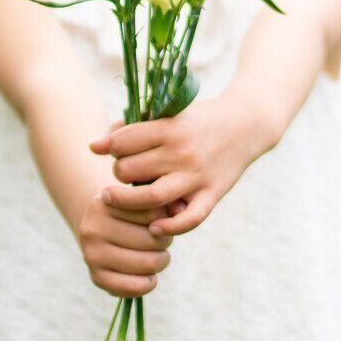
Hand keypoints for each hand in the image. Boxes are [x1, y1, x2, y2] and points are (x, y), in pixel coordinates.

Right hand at [75, 186, 172, 297]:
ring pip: (148, 262)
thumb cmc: (130, 212)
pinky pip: (134, 286)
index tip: (161, 219)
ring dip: (161, 261)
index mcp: (106, 202)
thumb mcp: (142, 199)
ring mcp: (92, 254)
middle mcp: (94, 228)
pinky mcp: (96, 278)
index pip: (155, 213)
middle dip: (165, 242)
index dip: (167, 218)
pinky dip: (149, 283)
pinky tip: (149, 276)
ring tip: (158, 255)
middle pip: (152, 240)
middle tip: (162, 241)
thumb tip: (179, 210)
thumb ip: (164, 201)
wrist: (100, 231)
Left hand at [87, 94, 276, 236]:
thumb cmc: (198, 119)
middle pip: (129, 170)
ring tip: (113, 198)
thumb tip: (93, 147)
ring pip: (149, 197)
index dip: (111, 147)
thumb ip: (131, 128)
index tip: (117, 150)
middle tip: (125, 172)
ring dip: (125, 201)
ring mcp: (197, 175)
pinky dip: (169, 227)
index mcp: (170, 127)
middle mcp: (182, 152)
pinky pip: (189, 219)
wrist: (246, 124)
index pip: (122, 143)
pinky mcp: (212, 193)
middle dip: (119, 172)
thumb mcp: (168, 114)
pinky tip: (153, 227)